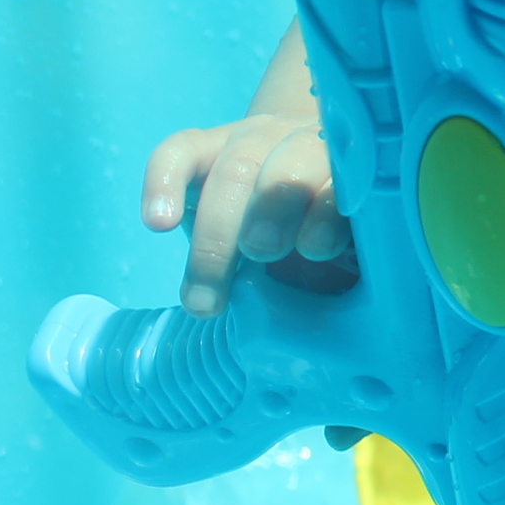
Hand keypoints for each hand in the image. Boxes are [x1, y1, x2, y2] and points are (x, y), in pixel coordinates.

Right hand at [140, 111, 348, 316]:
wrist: (290, 184)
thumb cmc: (318, 235)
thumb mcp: (341, 260)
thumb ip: (343, 286)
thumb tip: (329, 364)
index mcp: (347, 174)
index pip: (345, 178)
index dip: (327, 208)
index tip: (316, 249)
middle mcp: (302, 145)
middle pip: (289, 163)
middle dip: (271, 208)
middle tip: (260, 253)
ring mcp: (253, 140)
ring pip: (236, 166)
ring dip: (218, 230)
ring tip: (207, 293)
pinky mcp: (204, 144)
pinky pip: (178, 152)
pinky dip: (162, 183)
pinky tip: (157, 223)